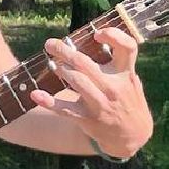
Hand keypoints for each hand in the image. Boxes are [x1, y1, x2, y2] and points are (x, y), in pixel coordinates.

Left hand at [30, 26, 152, 159]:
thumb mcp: (130, 81)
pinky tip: (35, 94)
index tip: (96, 33)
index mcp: (125, 74)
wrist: (133, 135)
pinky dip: (49, 102)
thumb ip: (118, 64)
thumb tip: (95, 40)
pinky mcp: (88, 118)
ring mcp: (100, 103)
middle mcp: (113, 87)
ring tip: (51, 64)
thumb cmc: (127, 100)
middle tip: (50, 44)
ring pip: (75, 81)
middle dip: (64, 50)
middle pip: (85, 63)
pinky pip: (65, 109)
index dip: (114, 35)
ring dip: (60, 70)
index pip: (128, 48)